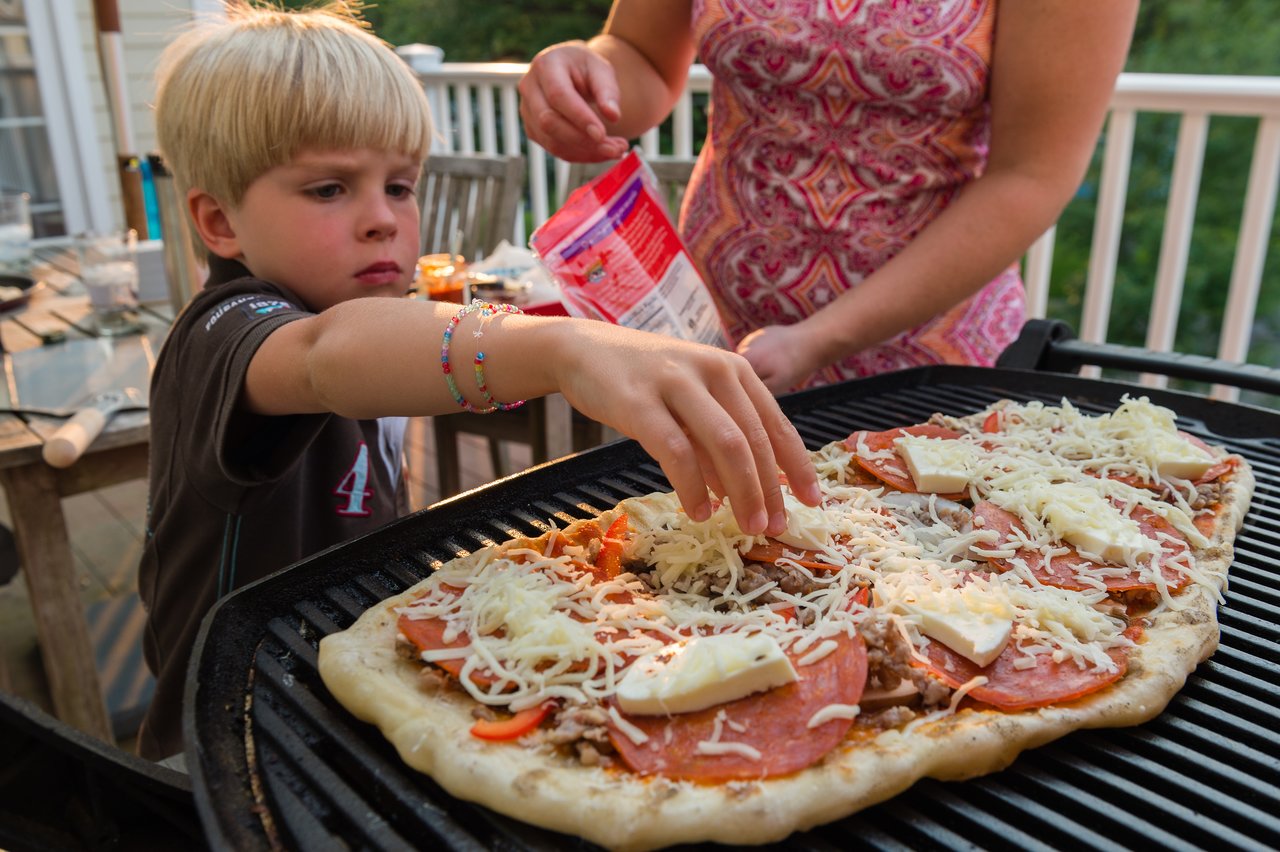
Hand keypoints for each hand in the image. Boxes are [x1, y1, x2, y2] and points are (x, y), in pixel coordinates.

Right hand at [519, 41, 629, 161]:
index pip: (558, 95)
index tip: (602, 134)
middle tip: (617, 148)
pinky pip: (555, 149)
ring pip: (552, 141)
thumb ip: (608, 91)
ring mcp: (528, 111)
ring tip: (615, 150)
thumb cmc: (586, 68)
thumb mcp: (601, 70)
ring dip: (586, 152)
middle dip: (583, 140)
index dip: (579, 117)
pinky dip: (581, 155)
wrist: (570, 72)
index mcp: (546, 65)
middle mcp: (530, 88)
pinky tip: (602, 151)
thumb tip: (613, 116)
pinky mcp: (533, 129)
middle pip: (549, 121)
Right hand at [552, 322, 820, 537]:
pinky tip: (699, 511)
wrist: (582, 350)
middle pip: (754, 439)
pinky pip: (676, 451)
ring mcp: (676, 383)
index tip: (813, 502)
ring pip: (725, 444)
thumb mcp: (690, 400)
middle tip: (774, 527)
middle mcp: (712, 370)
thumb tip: (737, 494)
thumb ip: (714, 441)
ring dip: (742, 491)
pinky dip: (693, 487)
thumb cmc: (643, 379)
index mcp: (733, 369)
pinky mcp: (639, 402)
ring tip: (747, 526)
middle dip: (770, 489)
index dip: (798, 466)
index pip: (776, 424)